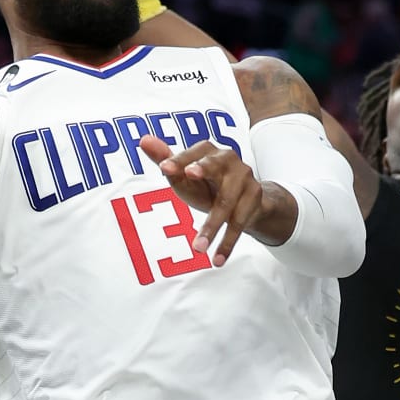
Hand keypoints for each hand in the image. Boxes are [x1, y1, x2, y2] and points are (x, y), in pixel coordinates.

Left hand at [140, 134, 277, 266]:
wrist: (248, 201)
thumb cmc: (208, 186)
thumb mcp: (185, 177)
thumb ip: (166, 159)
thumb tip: (144, 140)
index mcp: (209, 151)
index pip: (192, 153)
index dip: (179, 160)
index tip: (164, 168)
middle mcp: (229, 160)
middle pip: (214, 166)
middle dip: (203, 169)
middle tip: (188, 176)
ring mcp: (245, 178)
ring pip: (226, 203)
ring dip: (212, 227)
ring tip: (198, 248)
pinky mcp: (255, 198)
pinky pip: (240, 222)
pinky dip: (228, 242)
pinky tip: (217, 259)